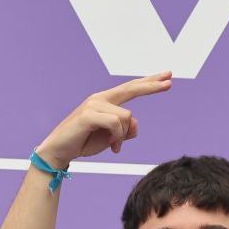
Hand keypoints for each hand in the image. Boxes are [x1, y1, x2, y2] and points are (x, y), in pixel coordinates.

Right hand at [34, 74, 172, 168]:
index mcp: (105, 101)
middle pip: (131, 88)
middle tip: (170, 82)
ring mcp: (94, 104)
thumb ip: (125, 130)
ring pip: (126, 117)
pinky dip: (116, 137)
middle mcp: (100, 98)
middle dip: (152, 85)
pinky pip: (116, 124)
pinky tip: (110, 145)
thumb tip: (136, 124)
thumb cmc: (83, 143)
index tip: (167, 77)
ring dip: (122, 136)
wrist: (59, 151)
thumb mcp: (110, 138)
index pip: (131, 88)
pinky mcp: (89, 114)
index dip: (149, 83)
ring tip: (113, 146)